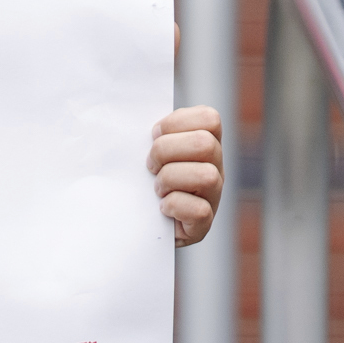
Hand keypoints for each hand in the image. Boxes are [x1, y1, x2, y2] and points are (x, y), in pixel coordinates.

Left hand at [151, 105, 224, 246]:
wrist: (137, 224)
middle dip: (166, 150)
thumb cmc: (141, 181)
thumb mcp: (147, 151)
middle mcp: (215, 167)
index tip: (154, 135)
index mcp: (204, 144)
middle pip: (205, 144)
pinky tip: (163, 207)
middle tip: (150, 165)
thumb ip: (150, 135)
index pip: (209, 118)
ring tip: (157, 188)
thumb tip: (127, 123)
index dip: (177, 122)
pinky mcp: (204, 223)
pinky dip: (174, 206)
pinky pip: (199, 210)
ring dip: (170, 179)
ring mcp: (213, 196)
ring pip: (206, 176)